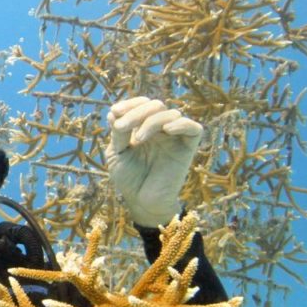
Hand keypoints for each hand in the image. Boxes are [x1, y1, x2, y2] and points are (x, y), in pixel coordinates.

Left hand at [105, 97, 202, 227]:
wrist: (142, 202)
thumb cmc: (129, 179)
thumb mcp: (117, 153)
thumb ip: (118, 133)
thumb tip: (113, 112)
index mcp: (144, 127)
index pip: (142, 104)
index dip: (130, 104)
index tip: (115, 112)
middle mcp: (161, 129)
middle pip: (156, 105)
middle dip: (137, 112)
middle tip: (121, 128)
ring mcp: (175, 137)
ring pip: (171, 114)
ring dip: (151, 121)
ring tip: (138, 139)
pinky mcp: (188, 147)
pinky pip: (193, 128)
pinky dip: (181, 124)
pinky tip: (166, 130)